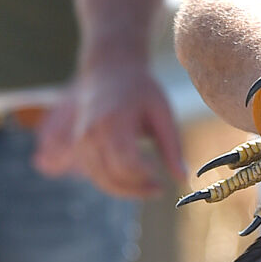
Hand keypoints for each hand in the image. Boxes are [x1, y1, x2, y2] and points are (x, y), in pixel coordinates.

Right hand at [33, 59, 185, 198]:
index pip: (126, 163)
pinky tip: (135, 177)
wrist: (109, 72)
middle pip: (111, 176)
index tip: (162, 182)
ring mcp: (80, 142)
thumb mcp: (162, 113)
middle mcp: (91, 134)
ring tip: (151, 185)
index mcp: (113, 122)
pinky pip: (95, 175)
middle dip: (136, 189)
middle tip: (159, 189)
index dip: (144, 178)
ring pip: (101, 180)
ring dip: (126, 190)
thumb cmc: (140, 91)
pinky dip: (114, 182)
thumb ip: (172, 147)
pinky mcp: (77, 148)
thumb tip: (183, 179)